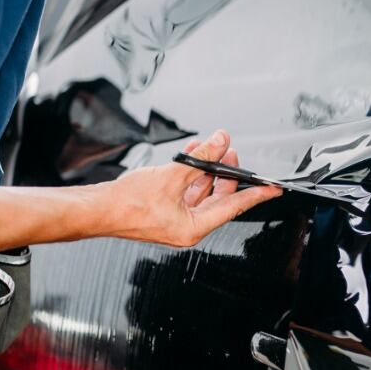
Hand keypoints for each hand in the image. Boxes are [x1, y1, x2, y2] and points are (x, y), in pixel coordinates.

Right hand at [94, 130, 280, 246]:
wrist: (97, 209)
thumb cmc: (127, 204)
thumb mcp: (172, 175)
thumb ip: (201, 157)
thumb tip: (220, 141)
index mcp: (194, 228)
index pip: (234, 207)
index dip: (255, 194)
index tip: (273, 188)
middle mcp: (187, 226)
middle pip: (219, 198)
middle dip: (227, 174)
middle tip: (233, 154)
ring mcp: (175, 218)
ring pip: (201, 192)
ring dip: (208, 169)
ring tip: (214, 148)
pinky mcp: (164, 209)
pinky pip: (185, 190)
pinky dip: (191, 173)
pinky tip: (193, 154)